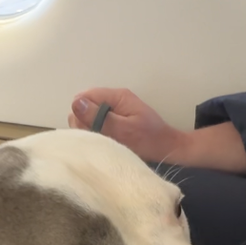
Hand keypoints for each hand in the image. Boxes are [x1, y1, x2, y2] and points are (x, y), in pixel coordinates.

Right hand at [68, 88, 186, 163]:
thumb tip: (77, 103)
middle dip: (85, 124)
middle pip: (84, 106)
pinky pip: (97, 124)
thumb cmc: (149, 140)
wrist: (168, 148)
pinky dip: (98, 133)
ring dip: (92, 130)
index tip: (91, 131)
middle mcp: (113, 99)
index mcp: (117, 96)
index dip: (81, 115)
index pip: (84, 97)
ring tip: (107, 141)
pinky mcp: (114, 119)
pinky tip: (108, 142)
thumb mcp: (123, 130)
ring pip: (88, 117)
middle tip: (101, 138)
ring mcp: (113, 109)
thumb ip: (99, 117)